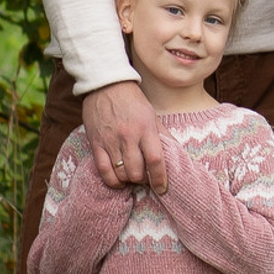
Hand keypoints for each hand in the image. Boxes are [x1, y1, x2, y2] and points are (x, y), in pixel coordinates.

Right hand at [81, 78, 167, 192]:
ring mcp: (111, 141)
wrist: (106, 85)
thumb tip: (176, 153)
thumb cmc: (132, 100)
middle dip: (143, 180)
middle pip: (137, 171)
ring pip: (121, 173)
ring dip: (128, 181)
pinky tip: (117, 180)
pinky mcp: (96, 143)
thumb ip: (163, 136)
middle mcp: (128, 136)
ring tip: (131, 177)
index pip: (155, 160)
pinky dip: (112, 180)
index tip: (162, 189)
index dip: (160, 179)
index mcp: (146, 129)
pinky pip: (103, 170)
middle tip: (144, 178)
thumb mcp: (152, 115)